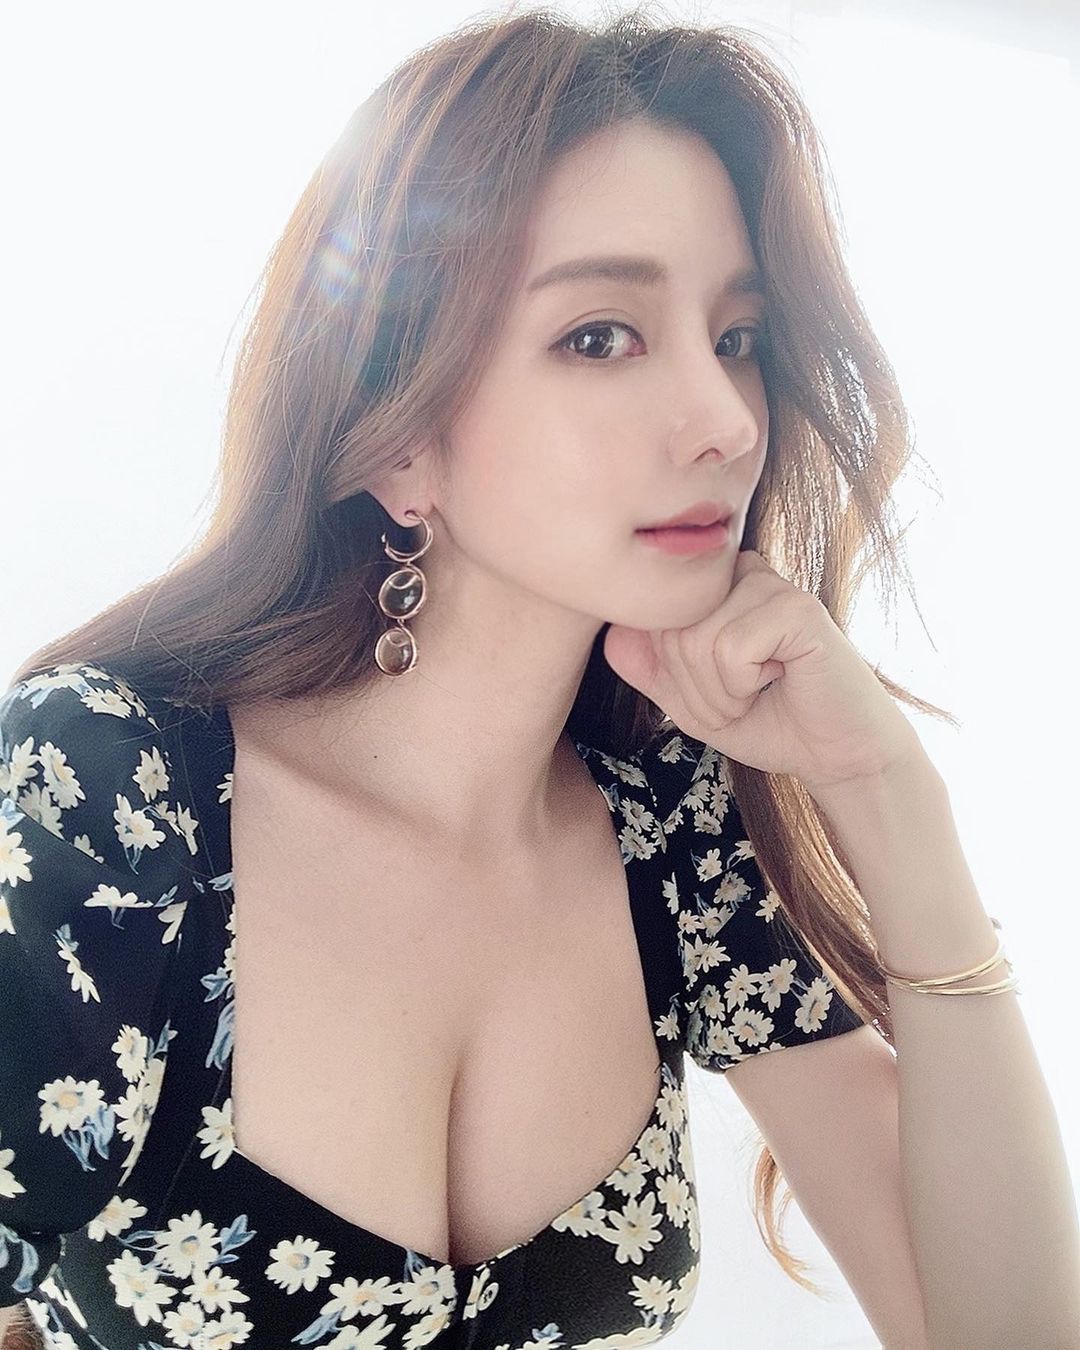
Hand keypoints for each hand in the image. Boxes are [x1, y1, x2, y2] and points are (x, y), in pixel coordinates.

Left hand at [602, 548, 921, 793]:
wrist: (835, 754)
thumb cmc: (766, 721)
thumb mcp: (687, 700)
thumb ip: (646, 666)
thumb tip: (612, 630)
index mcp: (711, 586)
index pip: (645, 623)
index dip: (671, 679)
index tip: (714, 695)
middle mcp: (737, 573)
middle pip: (669, 632)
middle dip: (697, 691)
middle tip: (742, 699)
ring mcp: (767, 583)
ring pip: (697, 642)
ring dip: (722, 693)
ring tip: (760, 690)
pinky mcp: (796, 606)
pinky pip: (731, 649)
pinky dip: (744, 685)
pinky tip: (781, 679)